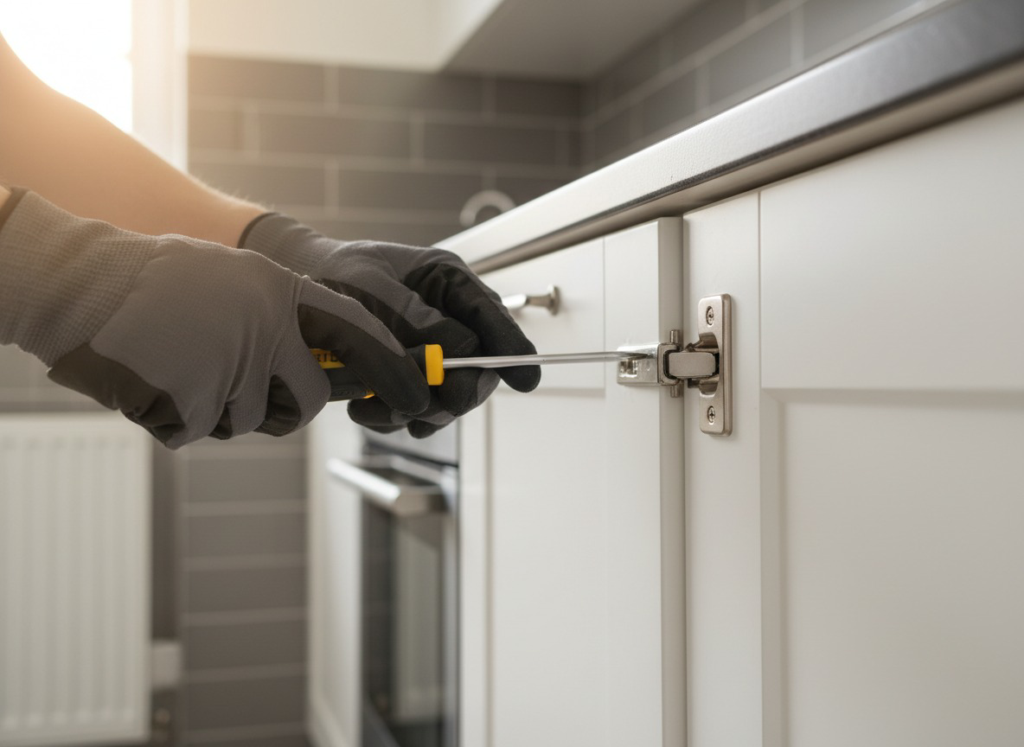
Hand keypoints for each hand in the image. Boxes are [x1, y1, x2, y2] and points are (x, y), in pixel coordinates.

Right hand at [0, 190, 428, 447]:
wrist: (84, 286)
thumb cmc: (157, 279)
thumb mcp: (238, 278)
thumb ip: (286, 314)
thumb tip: (330, 360)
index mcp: (281, 294)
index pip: (360, 334)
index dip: (393, 366)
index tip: (416, 390)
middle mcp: (267, 335)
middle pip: (309, 401)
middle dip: (289, 403)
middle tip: (250, 383)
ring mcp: (232, 375)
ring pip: (253, 420)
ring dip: (226, 404)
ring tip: (186, 361)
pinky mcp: (195, 411)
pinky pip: (206, 430)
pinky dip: (185, 414)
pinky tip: (162, 377)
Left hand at [240, 214, 540, 437]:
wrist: (297, 292)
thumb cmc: (335, 275)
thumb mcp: (373, 289)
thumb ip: (416, 321)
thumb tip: (458, 351)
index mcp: (449, 283)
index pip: (494, 319)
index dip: (512, 350)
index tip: (527, 378)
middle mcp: (448, 319)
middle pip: (478, 370)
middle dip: (452, 393)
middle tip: (421, 405)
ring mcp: (430, 351)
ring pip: (448, 398)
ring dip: (415, 412)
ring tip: (371, 408)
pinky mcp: (407, 377)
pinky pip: (418, 410)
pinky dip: (395, 417)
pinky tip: (367, 408)